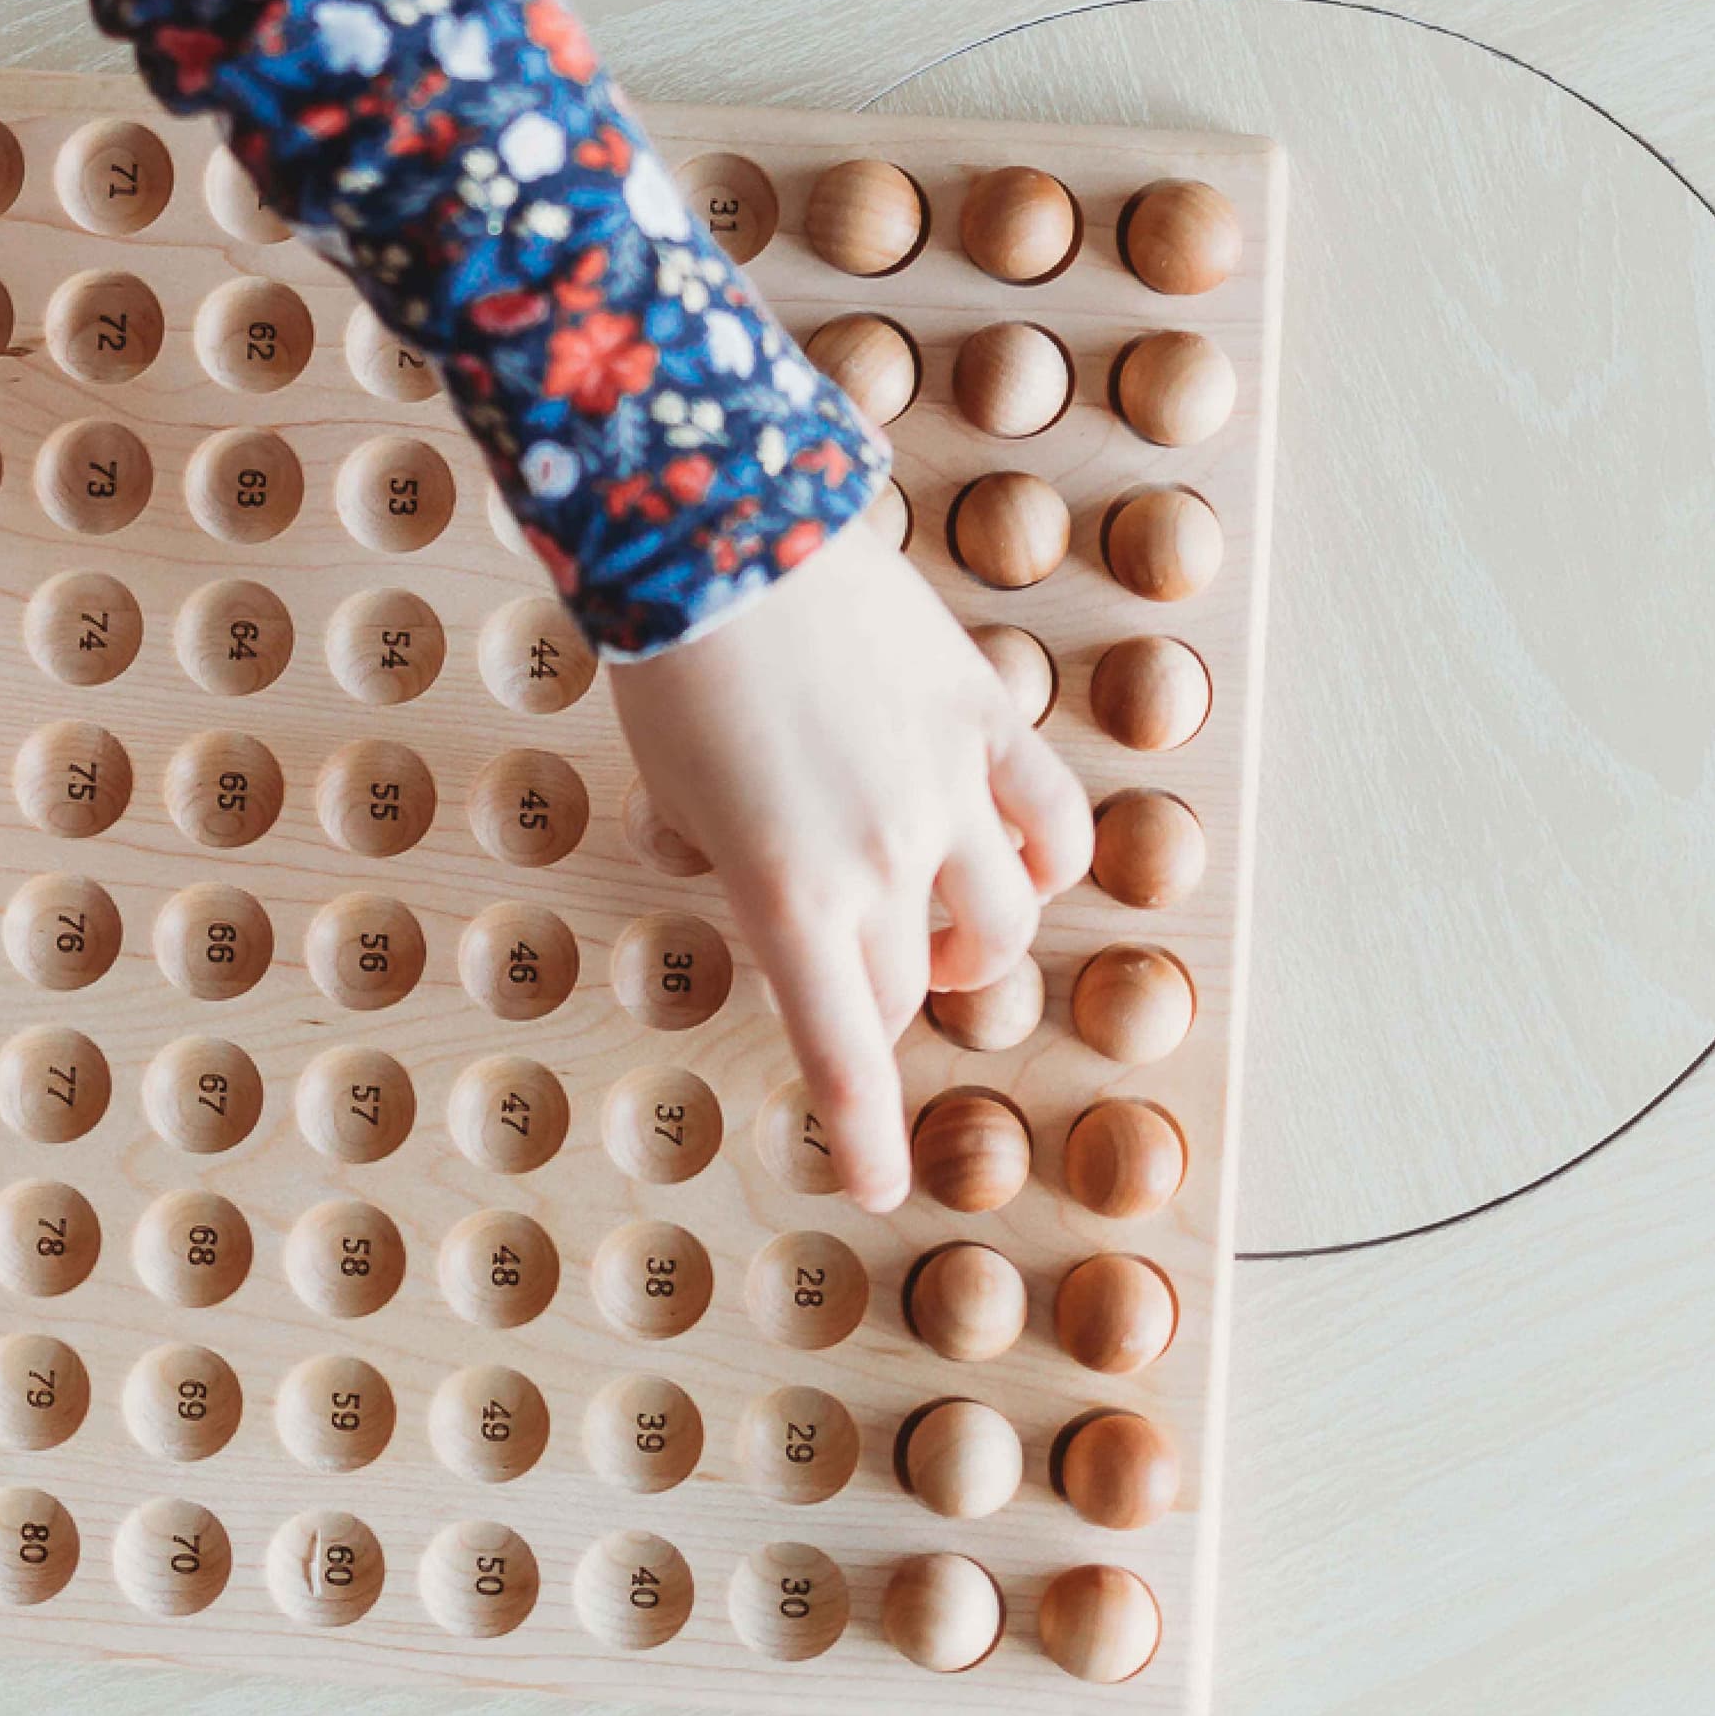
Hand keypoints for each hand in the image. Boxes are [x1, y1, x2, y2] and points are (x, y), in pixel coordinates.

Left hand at [608, 514, 1090, 1210]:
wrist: (726, 531)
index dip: (865, 1133)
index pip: (845, 1053)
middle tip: (854, 984)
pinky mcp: (984, 719)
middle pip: (910, 988)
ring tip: (942, 931)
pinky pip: (1052, 817)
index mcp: (788, 897)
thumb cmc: (671, 661)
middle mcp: (882, 862)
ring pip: (1001, 920)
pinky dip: (1047, 854)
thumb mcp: (663, 785)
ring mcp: (946, 791)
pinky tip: (1024, 858)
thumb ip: (704, 849)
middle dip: (883, 1004)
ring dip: (973, 945)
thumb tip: (717, 864)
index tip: (874, 1185)